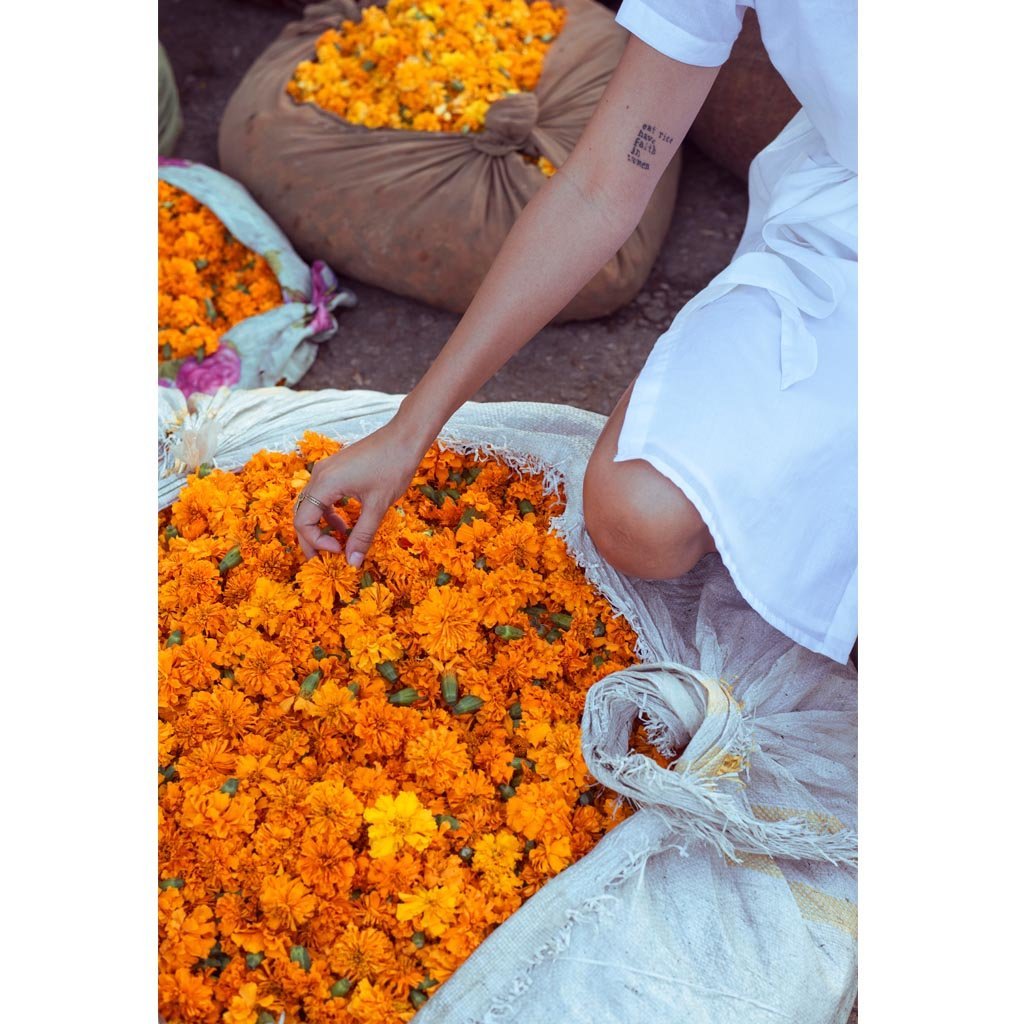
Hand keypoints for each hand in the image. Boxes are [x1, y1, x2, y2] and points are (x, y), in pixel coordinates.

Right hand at [293, 420, 427, 564]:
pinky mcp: (336, 469)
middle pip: (302, 514)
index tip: (339, 551)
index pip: (303, 521)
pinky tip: (345, 525)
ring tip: (338, 544)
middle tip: (324, 560)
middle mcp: (319, 475)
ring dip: (321, 527)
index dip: (316, 542)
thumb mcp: (378, 506)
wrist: (405, 436)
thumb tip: (353, 562)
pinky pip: (323, 496)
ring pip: (312, 505)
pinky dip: (330, 513)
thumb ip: (362, 535)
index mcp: (325, 483)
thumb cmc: (394, 466)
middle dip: (312, 539)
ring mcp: (327, 470)